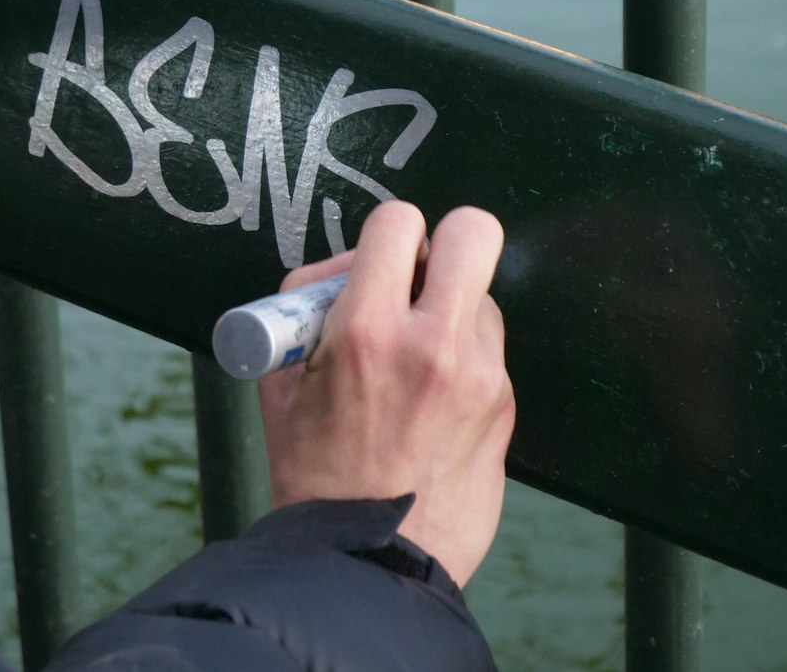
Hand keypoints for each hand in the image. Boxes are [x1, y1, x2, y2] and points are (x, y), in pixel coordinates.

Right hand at [258, 201, 515, 587]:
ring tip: (417, 356)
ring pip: (483, 295)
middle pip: (475, 232)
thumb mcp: (282, 385)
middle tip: (421, 276)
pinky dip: (465, 357)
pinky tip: (434, 398)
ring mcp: (478, 375)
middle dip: (449, 241)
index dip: (389, 232)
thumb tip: (342, 272)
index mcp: (367, 331)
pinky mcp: (504, 404)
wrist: (369, 565)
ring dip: (454, 309)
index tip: (378, 259)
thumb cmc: (317, 479)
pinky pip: (489, 349)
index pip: (400, 222)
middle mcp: (433, 343)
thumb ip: (307, 312)